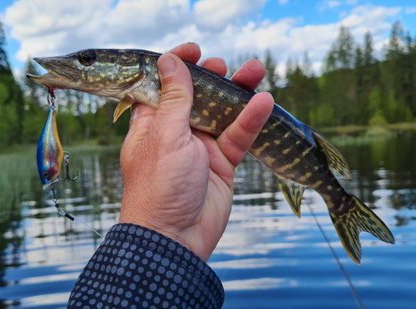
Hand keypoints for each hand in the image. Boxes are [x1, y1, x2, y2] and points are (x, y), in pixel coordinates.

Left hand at [119, 42, 273, 259]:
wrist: (175, 239)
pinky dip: (250, 121)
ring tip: (255, 70)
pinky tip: (264, 103)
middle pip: (196, 97)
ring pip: (222, 114)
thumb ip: (175, 98)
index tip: (194, 51)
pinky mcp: (221, 164)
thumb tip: (168, 61)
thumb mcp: (166, 135)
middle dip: (211, 77)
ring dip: (238, 93)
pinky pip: (238, 137)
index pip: (163, 85)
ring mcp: (200, 148)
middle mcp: (175, 132)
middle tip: (224, 66)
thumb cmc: (159, 186)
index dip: (176, 65)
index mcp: (151, 123)